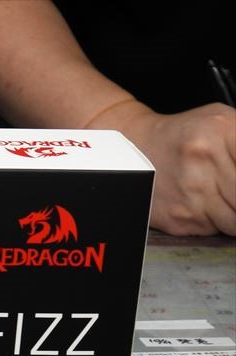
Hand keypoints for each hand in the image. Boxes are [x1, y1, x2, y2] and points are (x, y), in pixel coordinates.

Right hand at [106, 102, 235, 235]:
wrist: (134, 151)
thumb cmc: (185, 137)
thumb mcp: (224, 121)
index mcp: (222, 131)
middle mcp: (204, 163)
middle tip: (232, 192)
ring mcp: (191, 194)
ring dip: (235, 213)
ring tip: (225, 198)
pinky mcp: (180, 219)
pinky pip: (215, 230)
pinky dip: (217, 221)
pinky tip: (204, 204)